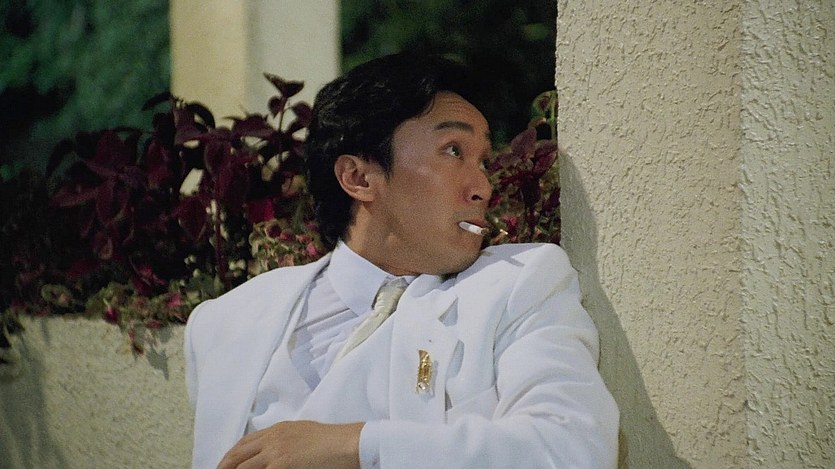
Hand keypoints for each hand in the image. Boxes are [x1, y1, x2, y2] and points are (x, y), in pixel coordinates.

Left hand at [217, 420, 363, 468]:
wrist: (346, 444)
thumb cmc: (332, 441)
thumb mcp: (303, 433)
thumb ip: (285, 440)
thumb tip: (274, 452)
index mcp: (278, 429)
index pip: (246, 442)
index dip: (232, 454)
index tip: (225, 464)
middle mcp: (273, 439)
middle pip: (238, 453)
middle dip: (225, 465)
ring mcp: (275, 453)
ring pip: (243, 466)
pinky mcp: (281, 465)